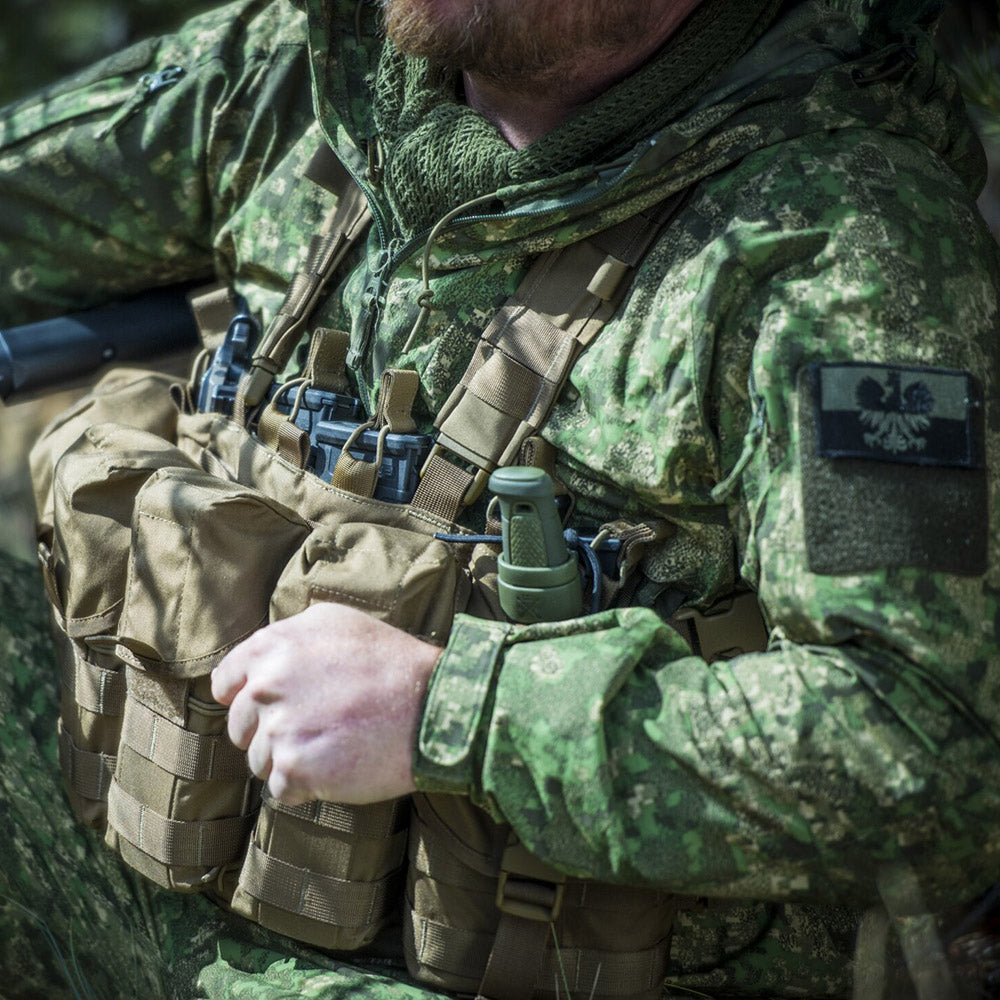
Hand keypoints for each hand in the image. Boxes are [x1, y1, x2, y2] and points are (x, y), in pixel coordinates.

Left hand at [210, 603, 440, 805]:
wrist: (431, 705)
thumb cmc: (388, 661)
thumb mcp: (336, 621)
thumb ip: (287, 636)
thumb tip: (255, 663)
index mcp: (271, 647)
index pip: (226, 682)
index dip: (247, 695)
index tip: (272, 705)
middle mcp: (267, 685)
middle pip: (241, 725)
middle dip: (270, 730)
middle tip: (316, 725)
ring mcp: (279, 728)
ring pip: (259, 760)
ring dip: (289, 759)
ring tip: (332, 743)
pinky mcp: (295, 768)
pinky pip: (281, 788)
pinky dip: (304, 785)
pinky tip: (337, 764)